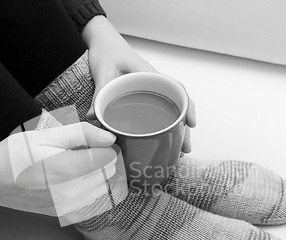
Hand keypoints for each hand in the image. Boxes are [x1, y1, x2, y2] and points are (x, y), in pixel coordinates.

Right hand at [0, 123, 117, 216]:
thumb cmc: (15, 154)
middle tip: (82, 150)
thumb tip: (108, 137)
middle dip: (102, 159)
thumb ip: (81, 133)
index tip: (93, 140)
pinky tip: (73, 180)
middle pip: (108, 173)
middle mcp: (72, 192)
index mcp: (69, 169)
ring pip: (101, 189)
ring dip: (97, 175)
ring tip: (77, 164)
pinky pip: (89, 203)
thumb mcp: (46, 134)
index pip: (109, 157)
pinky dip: (88, 190)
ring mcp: (68, 206)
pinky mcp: (62, 214)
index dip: (105, 145)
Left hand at [82, 16, 195, 153]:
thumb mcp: (103, 71)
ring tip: (177, 151)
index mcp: (150, 75)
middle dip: (183, 128)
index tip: (191, 123)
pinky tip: (159, 142)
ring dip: (174, 130)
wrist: (102, 43)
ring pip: (168, 112)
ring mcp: (149, 91)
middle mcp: (153, 84)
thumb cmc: (107, 51)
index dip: (187, 107)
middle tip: (185, 148)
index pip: (177, 90)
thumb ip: (100, 93)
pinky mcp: (140, 97)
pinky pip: (155, 113)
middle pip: (176, 106)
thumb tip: (94, 116)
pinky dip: (160, 128)